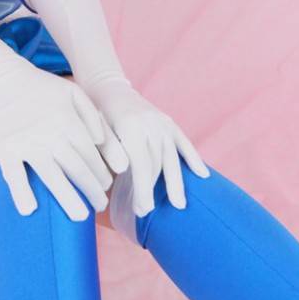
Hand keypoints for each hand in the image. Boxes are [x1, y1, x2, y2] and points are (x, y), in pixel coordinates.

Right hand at [0, 56, 129, 220]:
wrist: (1, 78)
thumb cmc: (41, 87)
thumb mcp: (73, 92)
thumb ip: (92, 117)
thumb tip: (102, 145)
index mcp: (69, 121)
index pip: (91, 155)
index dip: (101, 173)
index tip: (106, 186)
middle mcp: (50, 134)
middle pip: (77, 169)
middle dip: (92, 191)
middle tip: (99, 206)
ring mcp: (26, 143)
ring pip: (52, 177)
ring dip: (68, 199)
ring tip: (79, 216)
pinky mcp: (5, 148)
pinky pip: (14, 175)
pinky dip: (21, 193)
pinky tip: (29, 210)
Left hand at [80, 75, 209, 216]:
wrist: (108, 87)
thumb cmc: (96, 114)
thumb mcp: (96, 131)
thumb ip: (109, 150)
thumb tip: (121, 172)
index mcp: (131, 127)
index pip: (142, 165)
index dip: (143, 190)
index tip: (141, 210)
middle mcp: (151, 124)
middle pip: (157, 164)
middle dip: (152, 190)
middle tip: (147, 211)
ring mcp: (162, 122)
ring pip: (172, 157)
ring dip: (175, 183)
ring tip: (179, 204)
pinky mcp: (169, 122)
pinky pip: (184, 142)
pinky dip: (194, 158)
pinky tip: (202, 175)